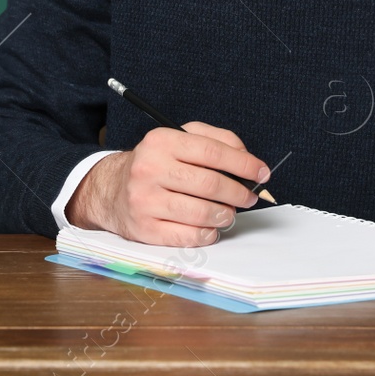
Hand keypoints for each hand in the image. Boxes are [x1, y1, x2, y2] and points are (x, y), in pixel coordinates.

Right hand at [65, 122, 269, 246]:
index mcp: (161, 141)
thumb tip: (248, 159)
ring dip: (225, 215)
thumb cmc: (156, 164)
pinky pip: (188, 236)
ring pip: (201, 212)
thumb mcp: (179, 139)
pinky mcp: (144, 228)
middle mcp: (149, 169)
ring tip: (228, 212)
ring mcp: (145, 200)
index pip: (212, 151)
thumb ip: (216, 140)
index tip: (262, 173)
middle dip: (238, 193)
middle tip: (249, 197)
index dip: (243, 164)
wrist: (112, 190)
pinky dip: (207, 233)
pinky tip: (209, 227)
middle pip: (210, 184)